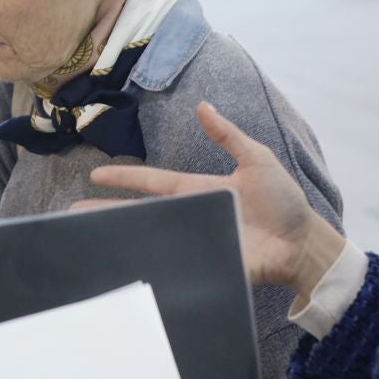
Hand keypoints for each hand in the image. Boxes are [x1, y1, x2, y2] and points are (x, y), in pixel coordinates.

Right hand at [77, 102, 345, 297]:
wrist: (304, 242)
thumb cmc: (283, 201)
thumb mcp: (256, 160)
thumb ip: (228, 136)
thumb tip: (203, 106)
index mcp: (198, 190)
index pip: (153, 182)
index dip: (125, 177)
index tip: (95, 174)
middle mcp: (191, 216)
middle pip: (141, 213)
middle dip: (107, 213)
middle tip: (73, 214)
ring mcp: (197, 242)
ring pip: (151, 240)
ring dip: (121, 240)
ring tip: (90, 242)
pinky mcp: (208, 266)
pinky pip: (175, 266)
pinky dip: (153, 267)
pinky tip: (128, 271)